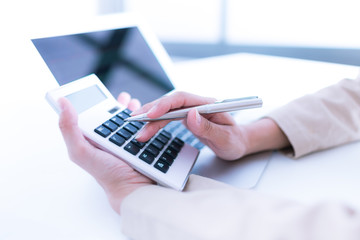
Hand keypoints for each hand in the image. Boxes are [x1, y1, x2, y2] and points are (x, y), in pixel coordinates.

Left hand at [58, 92, 153, 213]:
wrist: (133, 188)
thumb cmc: (107, 174)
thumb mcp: (81, 151)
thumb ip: (69, 128)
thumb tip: (62, 103)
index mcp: (92, 139)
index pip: (90, 116)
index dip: (93, 103)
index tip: (99, 93)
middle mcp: (107, 139)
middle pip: (111, 117)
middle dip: (118, 105)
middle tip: (124, 97)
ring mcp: (125, 142)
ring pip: (128, 121)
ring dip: (132, 110)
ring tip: (135, 104)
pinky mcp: (140, 144)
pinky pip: (142, 127)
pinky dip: (144, 120)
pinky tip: (146, 117)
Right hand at [132, 91, 250, 159]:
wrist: (238, 143)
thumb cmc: (235, 141)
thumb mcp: (226, 138)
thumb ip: (209, 128)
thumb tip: (190, 116)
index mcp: (208, 104)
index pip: (182, 99)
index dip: (164, 104)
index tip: (151, 115)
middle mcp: (197, 104)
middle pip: (170, 103)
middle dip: (151, 112)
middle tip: (135, 123)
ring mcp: (190, 110)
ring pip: (166, 110)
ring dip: (150, 119)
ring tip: (138, 130)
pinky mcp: (185, 117)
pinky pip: (167, 117)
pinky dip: (155, 123)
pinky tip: (145, 127)